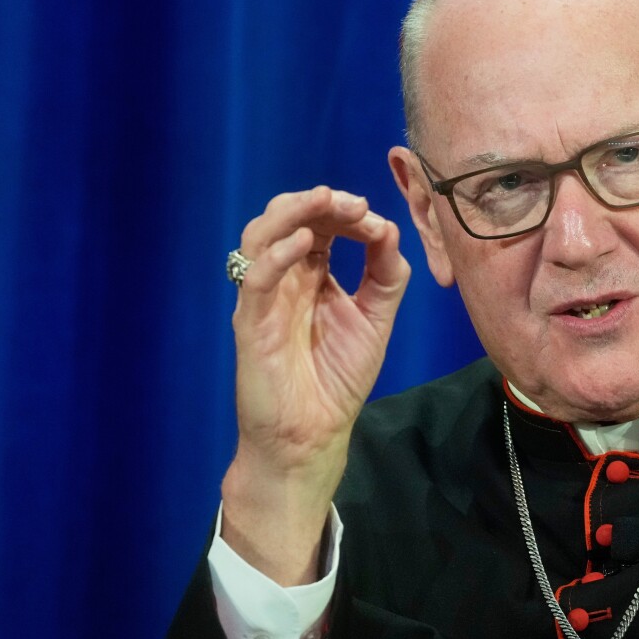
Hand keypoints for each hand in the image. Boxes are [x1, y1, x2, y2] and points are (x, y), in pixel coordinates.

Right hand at [222, 186, 410, 583]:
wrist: (311, 436)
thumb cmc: (337, 380)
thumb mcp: (375, 319)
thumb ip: (385, 275)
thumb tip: (388, 228)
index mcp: (313, 275)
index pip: (321, 224)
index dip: (345, 212)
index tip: (375, 219)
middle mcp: (285, 279)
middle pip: (287, 219)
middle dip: (320, 203)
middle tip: (355, 203)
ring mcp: (264, 298)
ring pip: (260, 236)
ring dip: (293, 212)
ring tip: (326, 202)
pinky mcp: (250, 323)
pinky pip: (254, 279)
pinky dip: (277, 254)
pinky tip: (305, 244)